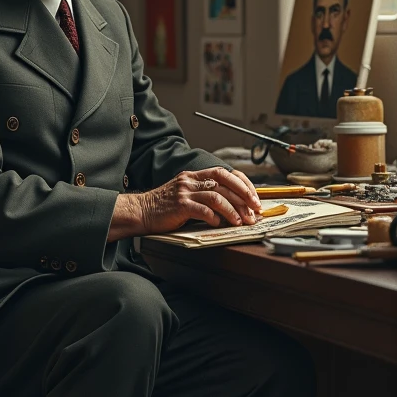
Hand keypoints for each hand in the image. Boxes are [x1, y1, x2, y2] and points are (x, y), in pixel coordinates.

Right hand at [139, 166, 260, 234]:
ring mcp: (185, 192)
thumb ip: (205, 195)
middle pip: (224, 183)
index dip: (242, 183)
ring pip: (216, 196)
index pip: (224, 172)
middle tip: (254, 211)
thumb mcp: (186, 194)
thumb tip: (232, 206)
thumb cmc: (165, 207)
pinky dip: (214, 218)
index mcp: (194, 175)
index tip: (254, 197)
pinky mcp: (180, 205)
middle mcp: (190, 180)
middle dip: (243, 197)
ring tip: (240, 221)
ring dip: (232, 210)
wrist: (142, 211)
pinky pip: (202, 210)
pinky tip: (219, 224)